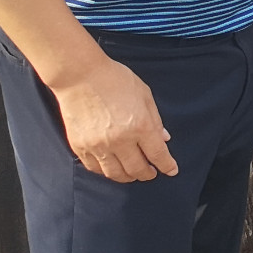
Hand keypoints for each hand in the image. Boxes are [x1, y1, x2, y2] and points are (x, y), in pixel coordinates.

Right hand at [49, 59, 177, 182]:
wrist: (80, 76)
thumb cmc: (114, 80)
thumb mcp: (144, 94)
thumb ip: (155, 119)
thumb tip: (164, 139)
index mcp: (140, 126)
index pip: (158, 154)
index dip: (167, 166)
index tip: (172, 170)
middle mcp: (120, 140)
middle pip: (137, 169)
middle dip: (148, 174)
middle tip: (151, 172)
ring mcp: (99, 145)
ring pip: (116, 174)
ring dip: (128, 177)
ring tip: (133, 173)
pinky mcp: (81, 147)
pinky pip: (95, 168)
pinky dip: (106, 172)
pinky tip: (112, 168)